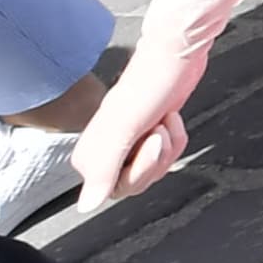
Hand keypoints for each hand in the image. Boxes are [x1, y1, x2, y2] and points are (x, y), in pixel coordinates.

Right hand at [72, 0, 248, 205]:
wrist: (176, 55)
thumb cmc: (148, 85)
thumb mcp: (123, 128)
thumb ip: (104, 169)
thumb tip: (86, 207)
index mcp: (90, 155)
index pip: (115, 191)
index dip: (138, 172)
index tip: (147, 143)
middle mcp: (104, 152)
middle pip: (135, 184)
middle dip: (156, 159)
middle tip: (157, 131)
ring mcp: (128, 143)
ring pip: (153, 170)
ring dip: (168, 147)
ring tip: (162, 121)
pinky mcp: (149, 133)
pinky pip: (165, 155)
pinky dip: (176, 138)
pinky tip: (170, 118)